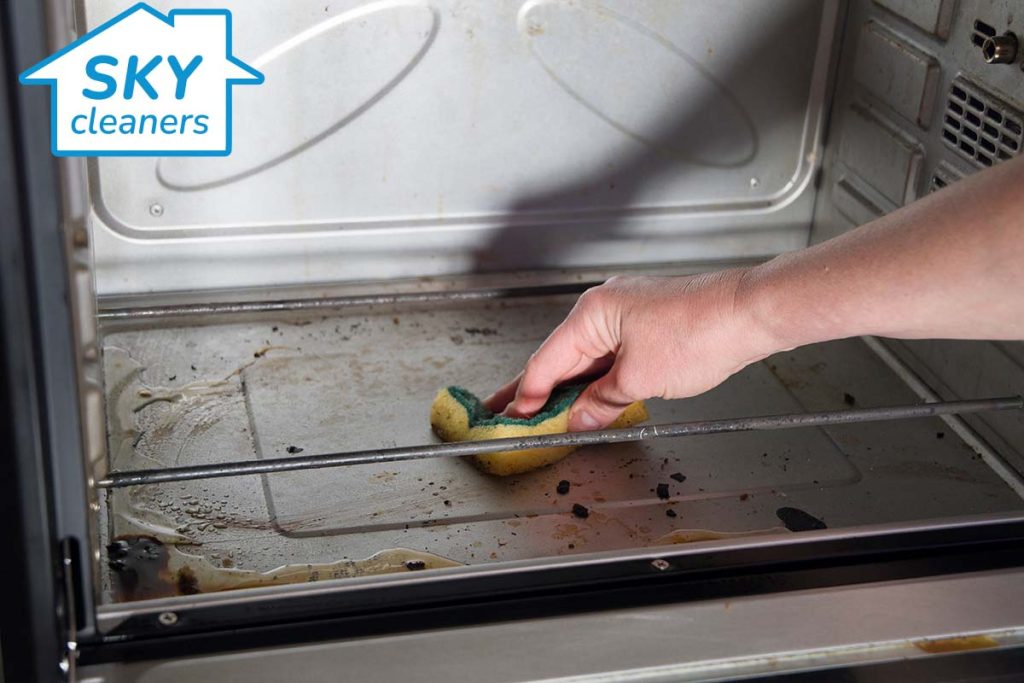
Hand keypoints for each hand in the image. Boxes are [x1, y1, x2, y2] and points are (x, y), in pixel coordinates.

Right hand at [484, 270, 778, 430]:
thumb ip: (601, 402)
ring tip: (541, 413)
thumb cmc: (701, 331)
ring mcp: (625, 314)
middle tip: (504, 411)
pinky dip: (596, 379)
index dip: (526, 396)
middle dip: (534, 390)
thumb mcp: (639, 380)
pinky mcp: (645, 324)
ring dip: (568, 388)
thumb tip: (579, 418)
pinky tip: (587, 400)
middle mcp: (603, 308)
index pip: (546, 362)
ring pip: (585, 358)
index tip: (512, 420)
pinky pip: (608, 355)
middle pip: (560, 358)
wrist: (749, 314)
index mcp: (592, 314)